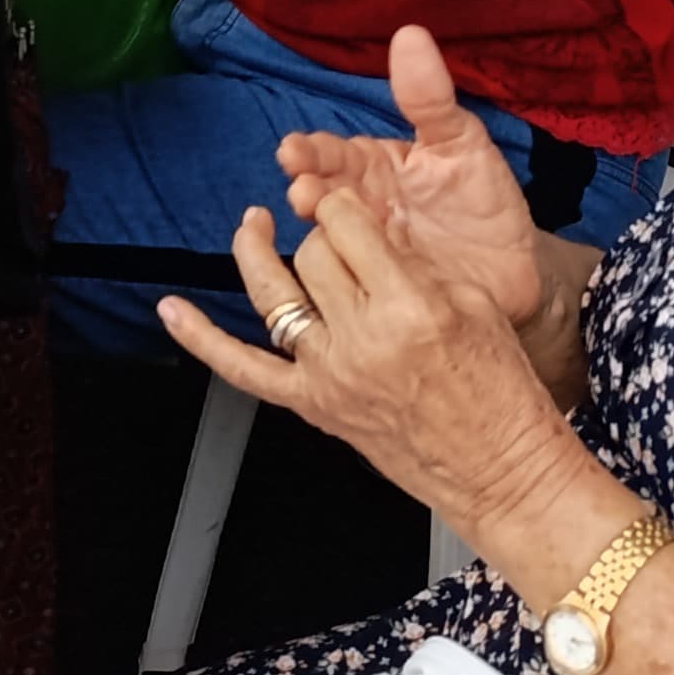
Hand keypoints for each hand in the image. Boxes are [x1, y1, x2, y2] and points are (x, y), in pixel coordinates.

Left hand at [160, 190, 583, 541]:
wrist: (501, 471)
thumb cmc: (501, 393)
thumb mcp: (476, 306)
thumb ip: (415, 262)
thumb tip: (365, 229)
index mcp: (410, 307)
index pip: (348, 223)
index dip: (344, 204)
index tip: (349, 203)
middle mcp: (362, 338)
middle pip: (313, 253)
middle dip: (321, 233)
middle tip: (337, 235)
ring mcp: (330, 374)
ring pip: (274, 292)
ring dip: (254, 250)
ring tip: (253, 224)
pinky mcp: (313, 406)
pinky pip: (243, 370)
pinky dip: (201, 340)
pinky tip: (172, 310)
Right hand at [274, 28, 545, 325]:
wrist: (520, 273)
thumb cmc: (485, 204)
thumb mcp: (463, 145)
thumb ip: (431, 98)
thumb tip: (410, 33)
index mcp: (373, 168)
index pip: (332, 154)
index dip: (311, 152)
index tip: (293, 152)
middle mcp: (359, 208)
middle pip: (321, 195)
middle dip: (307, 190)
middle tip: (301, 190)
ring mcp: (367, 253)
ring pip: (331, 239)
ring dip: (319, 229)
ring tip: (316, 219)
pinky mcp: (381, 293)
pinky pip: (357, 284)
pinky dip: (346, 277)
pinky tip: (345, 272)